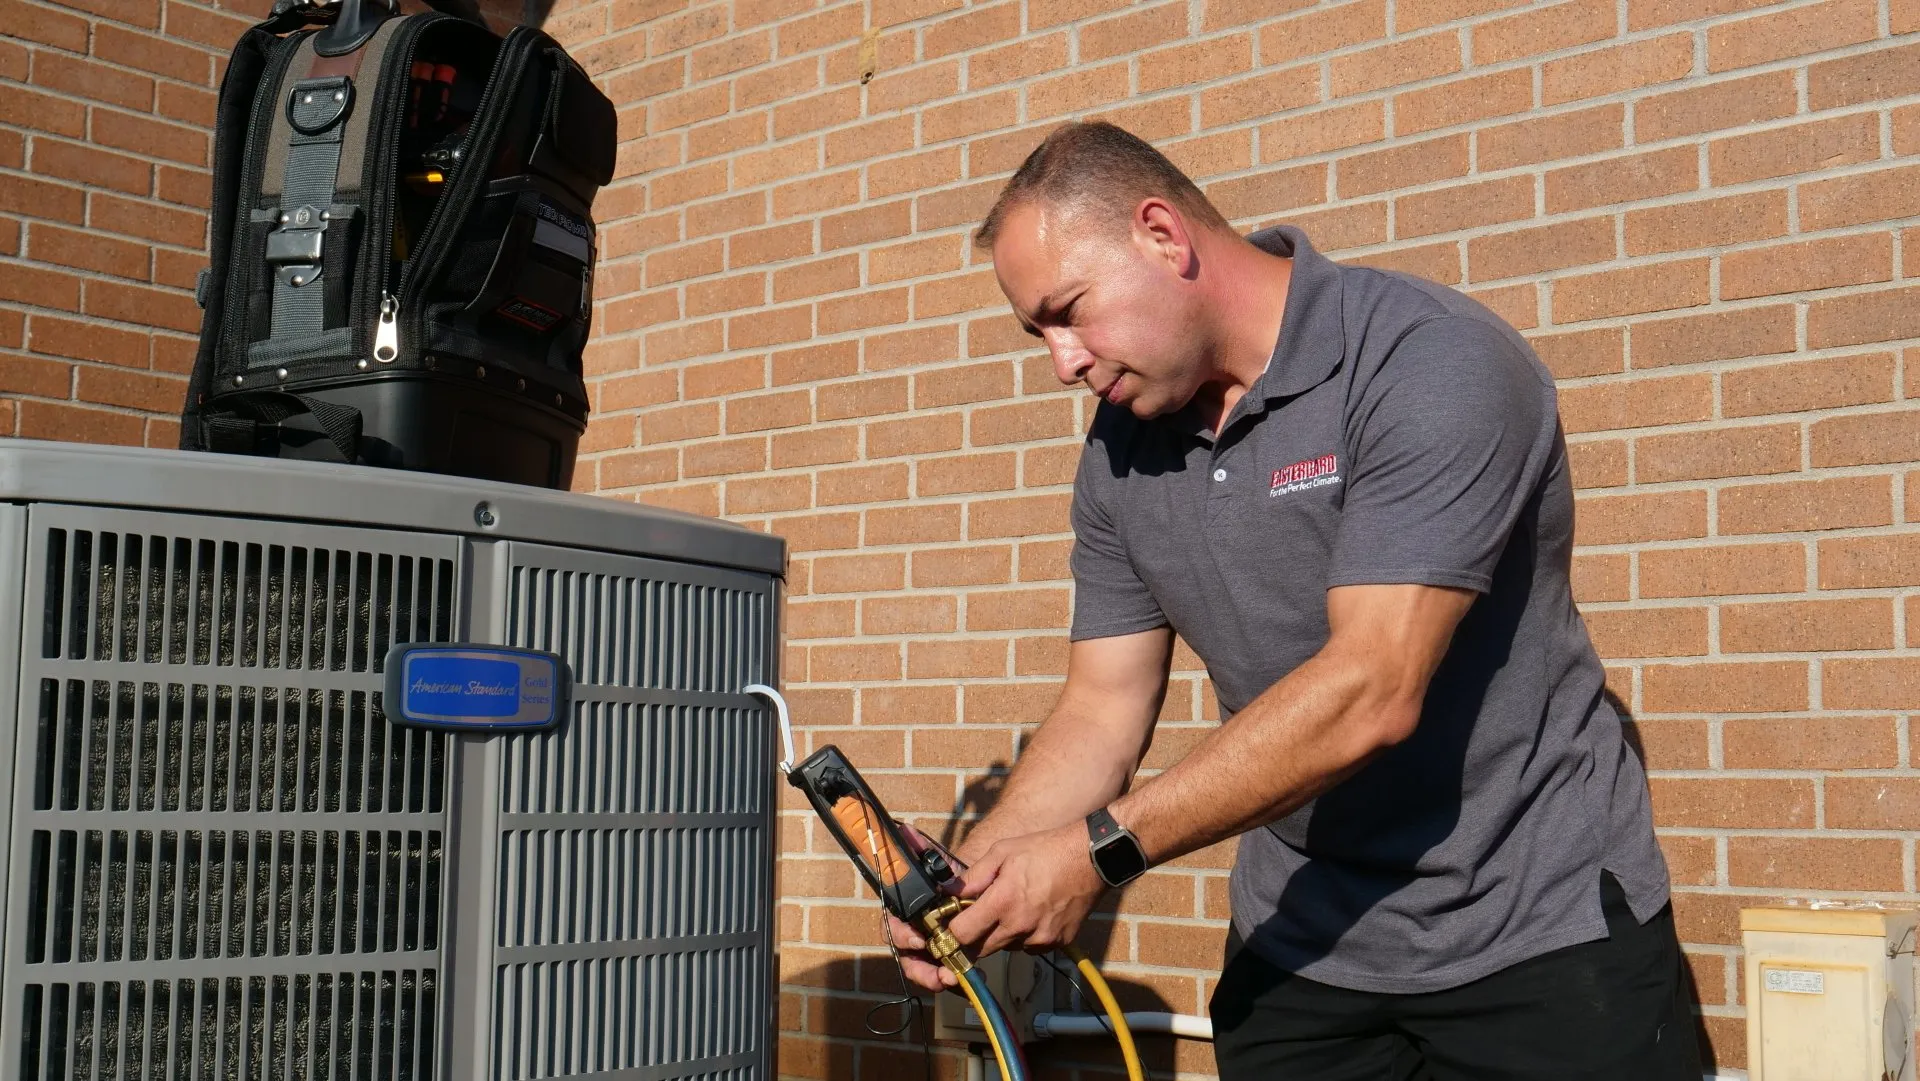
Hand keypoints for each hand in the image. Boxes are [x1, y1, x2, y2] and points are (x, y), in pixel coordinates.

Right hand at [885, 820, 971, 994]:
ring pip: (924, 970)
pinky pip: (944, 975)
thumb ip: (919, 848)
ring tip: (953, 981)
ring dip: (936, 979)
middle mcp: (910, 933)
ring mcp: (926, 950)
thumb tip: (905, 829)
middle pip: (906, 957)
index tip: (918, 939)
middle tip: (940, 975)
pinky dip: (955, 981)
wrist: (969, 890)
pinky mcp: (944, 961)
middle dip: (921, 969)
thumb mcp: (935, 862)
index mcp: (904, 912)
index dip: (901, 935)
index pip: (892, 927)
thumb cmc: (946, 877)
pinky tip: (970, 980)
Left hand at [947, 822, 1105, 958]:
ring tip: (1015, 907)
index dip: (951, 932)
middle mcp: (1019, 926)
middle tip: (978, 919)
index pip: (962, 935)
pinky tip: (1035, 912)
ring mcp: (1040, 938)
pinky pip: (1031, 947)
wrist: (1090, 858)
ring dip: (1003, 935)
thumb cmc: (1045, 850)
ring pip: (1007, 947)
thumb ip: (974, 876)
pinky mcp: (1057, 943)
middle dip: (974, 938)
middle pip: (981, 950)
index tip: (951, 925)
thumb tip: (949, 893)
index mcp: (1002, 902)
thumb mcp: (1003, 852)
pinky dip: (1027, 935)